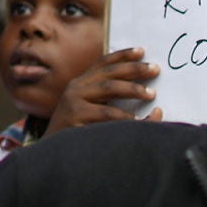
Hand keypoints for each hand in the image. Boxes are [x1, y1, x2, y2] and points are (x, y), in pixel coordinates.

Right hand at [44, 47, 161, 134]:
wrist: (52, 156)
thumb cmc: (78, 134)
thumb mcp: (92, 112)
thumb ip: (110, 102)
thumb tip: (148, 97)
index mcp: (80, 84)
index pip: (102, 63)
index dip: (122, 55)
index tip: (142, 51)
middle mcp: (75, 88)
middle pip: (108, 72)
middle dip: (133, 69)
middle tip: (155, 69)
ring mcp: (73, 101)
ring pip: (108, 88)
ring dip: (132, 89)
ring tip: (151, 94)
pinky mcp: (74, 117)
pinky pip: (105, 114)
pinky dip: (124, 117)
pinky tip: (138, 120)